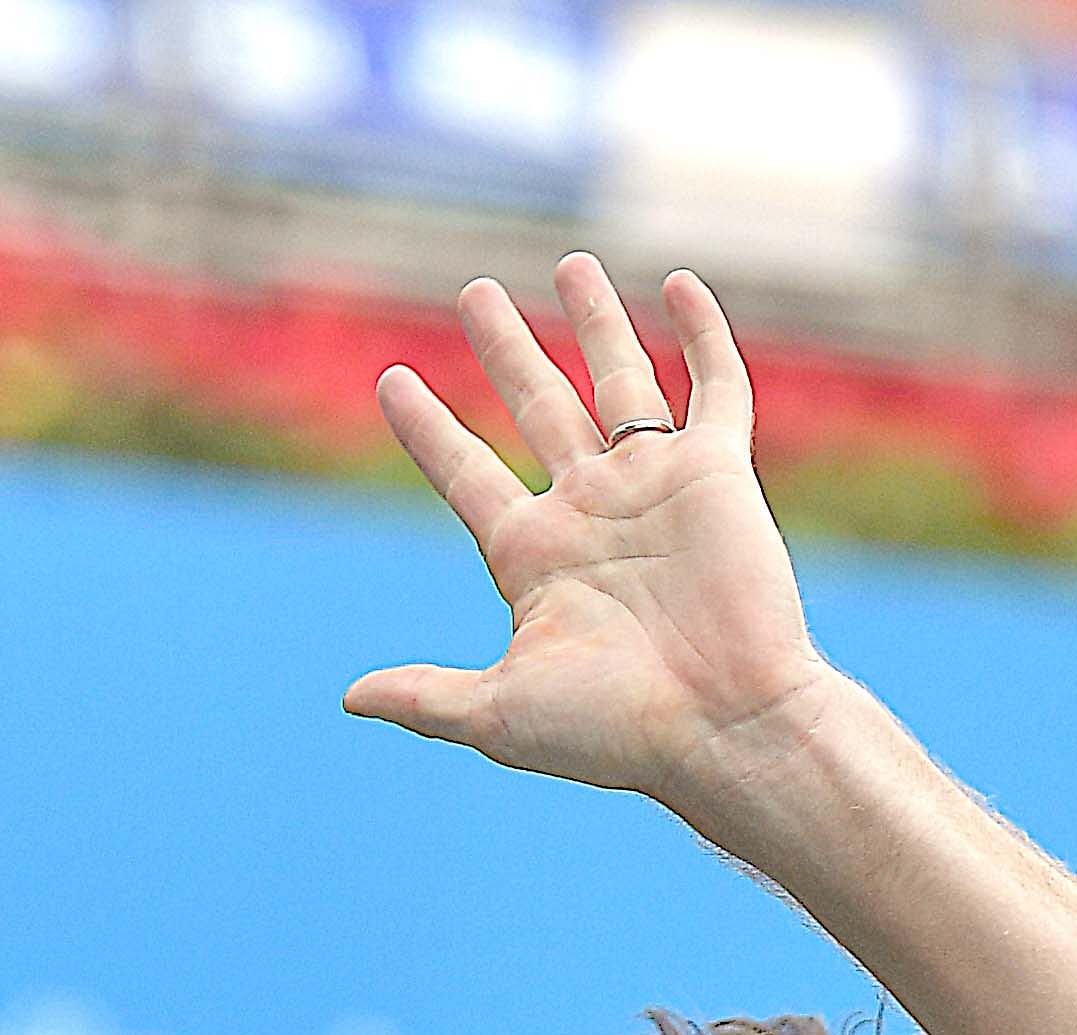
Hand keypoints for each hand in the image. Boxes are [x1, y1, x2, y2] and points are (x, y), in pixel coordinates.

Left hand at [344, 256, 824, 812]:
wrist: (727, 727)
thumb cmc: (619, 730)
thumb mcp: (503, 714)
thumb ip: (428, 697)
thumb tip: (349, 699)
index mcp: (534, 558)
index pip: (466, 474)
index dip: (428, 429)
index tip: (392, 379)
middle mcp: (590, 512)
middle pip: (537, 406)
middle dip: (506, 348)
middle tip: (475, 292)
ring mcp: (654, 488)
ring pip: (619, 381)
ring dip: (596, 322)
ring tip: (570, 263)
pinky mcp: (719, 476)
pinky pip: (714, 391)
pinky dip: (703, 338)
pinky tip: (681, 287)